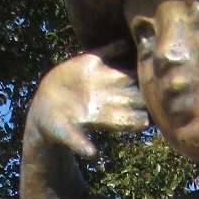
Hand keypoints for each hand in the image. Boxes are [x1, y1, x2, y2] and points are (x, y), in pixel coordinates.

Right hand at [27, 45, 147, 161]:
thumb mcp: (65, 135)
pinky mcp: (90, 63)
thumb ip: (78, 142)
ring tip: (147, 58)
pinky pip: (109, 51)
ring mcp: (102, 78)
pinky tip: (123, 43)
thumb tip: (93, 155)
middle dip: (144, 92)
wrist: (45, 109)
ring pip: (126, 72)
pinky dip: (117, 46)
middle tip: (153, 87)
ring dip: (136, 67)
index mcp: (107, 116)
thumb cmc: (57, 128)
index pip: (131, 116)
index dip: (141, 115)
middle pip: (134, 93)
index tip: (147, 115)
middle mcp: (109, 97)